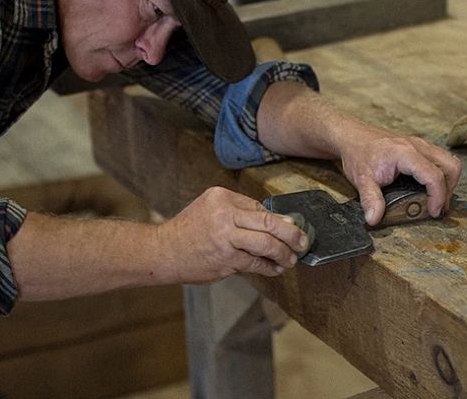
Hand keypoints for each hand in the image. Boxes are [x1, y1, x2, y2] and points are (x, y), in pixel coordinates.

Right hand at [158, 187, 309, 283]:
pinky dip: (269, 267)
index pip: (260, 207)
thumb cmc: (188, 231)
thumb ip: (236, 212)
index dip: (280, 220)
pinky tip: (275, 269)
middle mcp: (225, 214)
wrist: (163, 251)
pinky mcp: (226, 259)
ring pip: (267, 244)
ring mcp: (226, 237)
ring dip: (284, 253)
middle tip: (303, 242)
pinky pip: (256, 263)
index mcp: (221, 197)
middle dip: (292, 234)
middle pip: (270, 222)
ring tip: (291, 259)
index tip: (292, 228)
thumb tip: (271, 221)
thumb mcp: (208, 209)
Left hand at [338, 127, 461, 225]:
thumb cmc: (358, 154)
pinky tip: (429, 187)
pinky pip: (441, 159)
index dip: (438, 197)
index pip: (434, 176)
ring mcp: (421, 144)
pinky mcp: (420, 146)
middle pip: (451, 167)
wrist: (352, 136)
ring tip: (436, 199)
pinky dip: (442, 174)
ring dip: (448, 182)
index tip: (433, 212)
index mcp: (405, 154)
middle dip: (449, 189)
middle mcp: (418, 146)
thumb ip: (370, 200)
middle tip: (437, 207)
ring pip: (449, 161)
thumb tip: (374, 219)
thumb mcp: (361, 179)